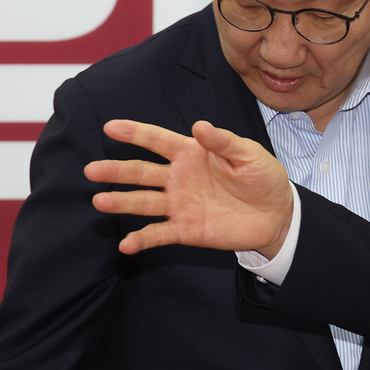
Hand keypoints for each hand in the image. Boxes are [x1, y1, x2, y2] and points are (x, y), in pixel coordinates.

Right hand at [84, 119, 293, 256]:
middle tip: (92, 170)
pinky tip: (126, 244)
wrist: (277, 215)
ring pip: (143, 202)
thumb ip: (224, 141)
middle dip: (117, 171)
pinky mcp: (185, 230)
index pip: (158, 141)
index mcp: (192, 153)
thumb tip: (199, 125)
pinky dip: (142, 239)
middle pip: (142, 172)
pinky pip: (159, 234)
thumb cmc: (264, 178)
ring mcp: (179, 204)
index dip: (135, 133)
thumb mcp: (250, 154)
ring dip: (121, 203)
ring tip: (100, 202)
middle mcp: (179, 178)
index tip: (111, 128)